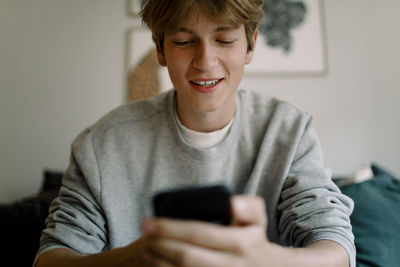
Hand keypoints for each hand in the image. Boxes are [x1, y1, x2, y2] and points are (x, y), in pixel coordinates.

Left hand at [140, 195, 284, 266]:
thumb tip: (233, 203)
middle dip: (160, 245)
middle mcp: (230, 265)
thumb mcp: (258, 221)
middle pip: (187, 256)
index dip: (171, 228)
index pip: (199, 233)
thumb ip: (250, 207)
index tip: (150, 222)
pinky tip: (157, 264)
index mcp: (240, 243)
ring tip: (145, 249)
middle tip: (143, 232)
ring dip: (159, 262)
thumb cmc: (254, 242)